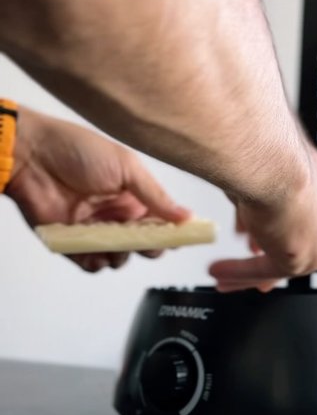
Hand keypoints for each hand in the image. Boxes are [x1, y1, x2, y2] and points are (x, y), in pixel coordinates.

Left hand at [5, 107, 190, 271]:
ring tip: (114, 244)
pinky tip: (95, 253)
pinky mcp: (71, 242)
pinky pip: (90, 263)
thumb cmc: (78, 151)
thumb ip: (156, 196)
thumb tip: (186, 216)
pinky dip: (96, 263)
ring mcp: (94, 229)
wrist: (33, 156)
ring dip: (121, 256)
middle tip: (146, 244)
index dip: (172, 232)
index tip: (181, 239)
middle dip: (148, 248)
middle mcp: (116, 214)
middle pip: (142, 243)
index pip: (160, 221)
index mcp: (133, 195)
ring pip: (119, 256)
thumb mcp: (127, 168)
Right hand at [210, 145, 316, 291]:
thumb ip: (266, 200)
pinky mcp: (299, 262)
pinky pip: (264, 270)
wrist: (276, 165)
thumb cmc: (276, 155)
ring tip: (222, 272)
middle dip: (268, 256)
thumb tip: (249, 210)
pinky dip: (239, 272)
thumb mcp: (270, 178)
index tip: (265, 243)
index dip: (282, 235)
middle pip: (296, 247)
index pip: (308, 225)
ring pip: (279, 264)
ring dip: (247, 270)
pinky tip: (221, 271)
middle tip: (250, 260)